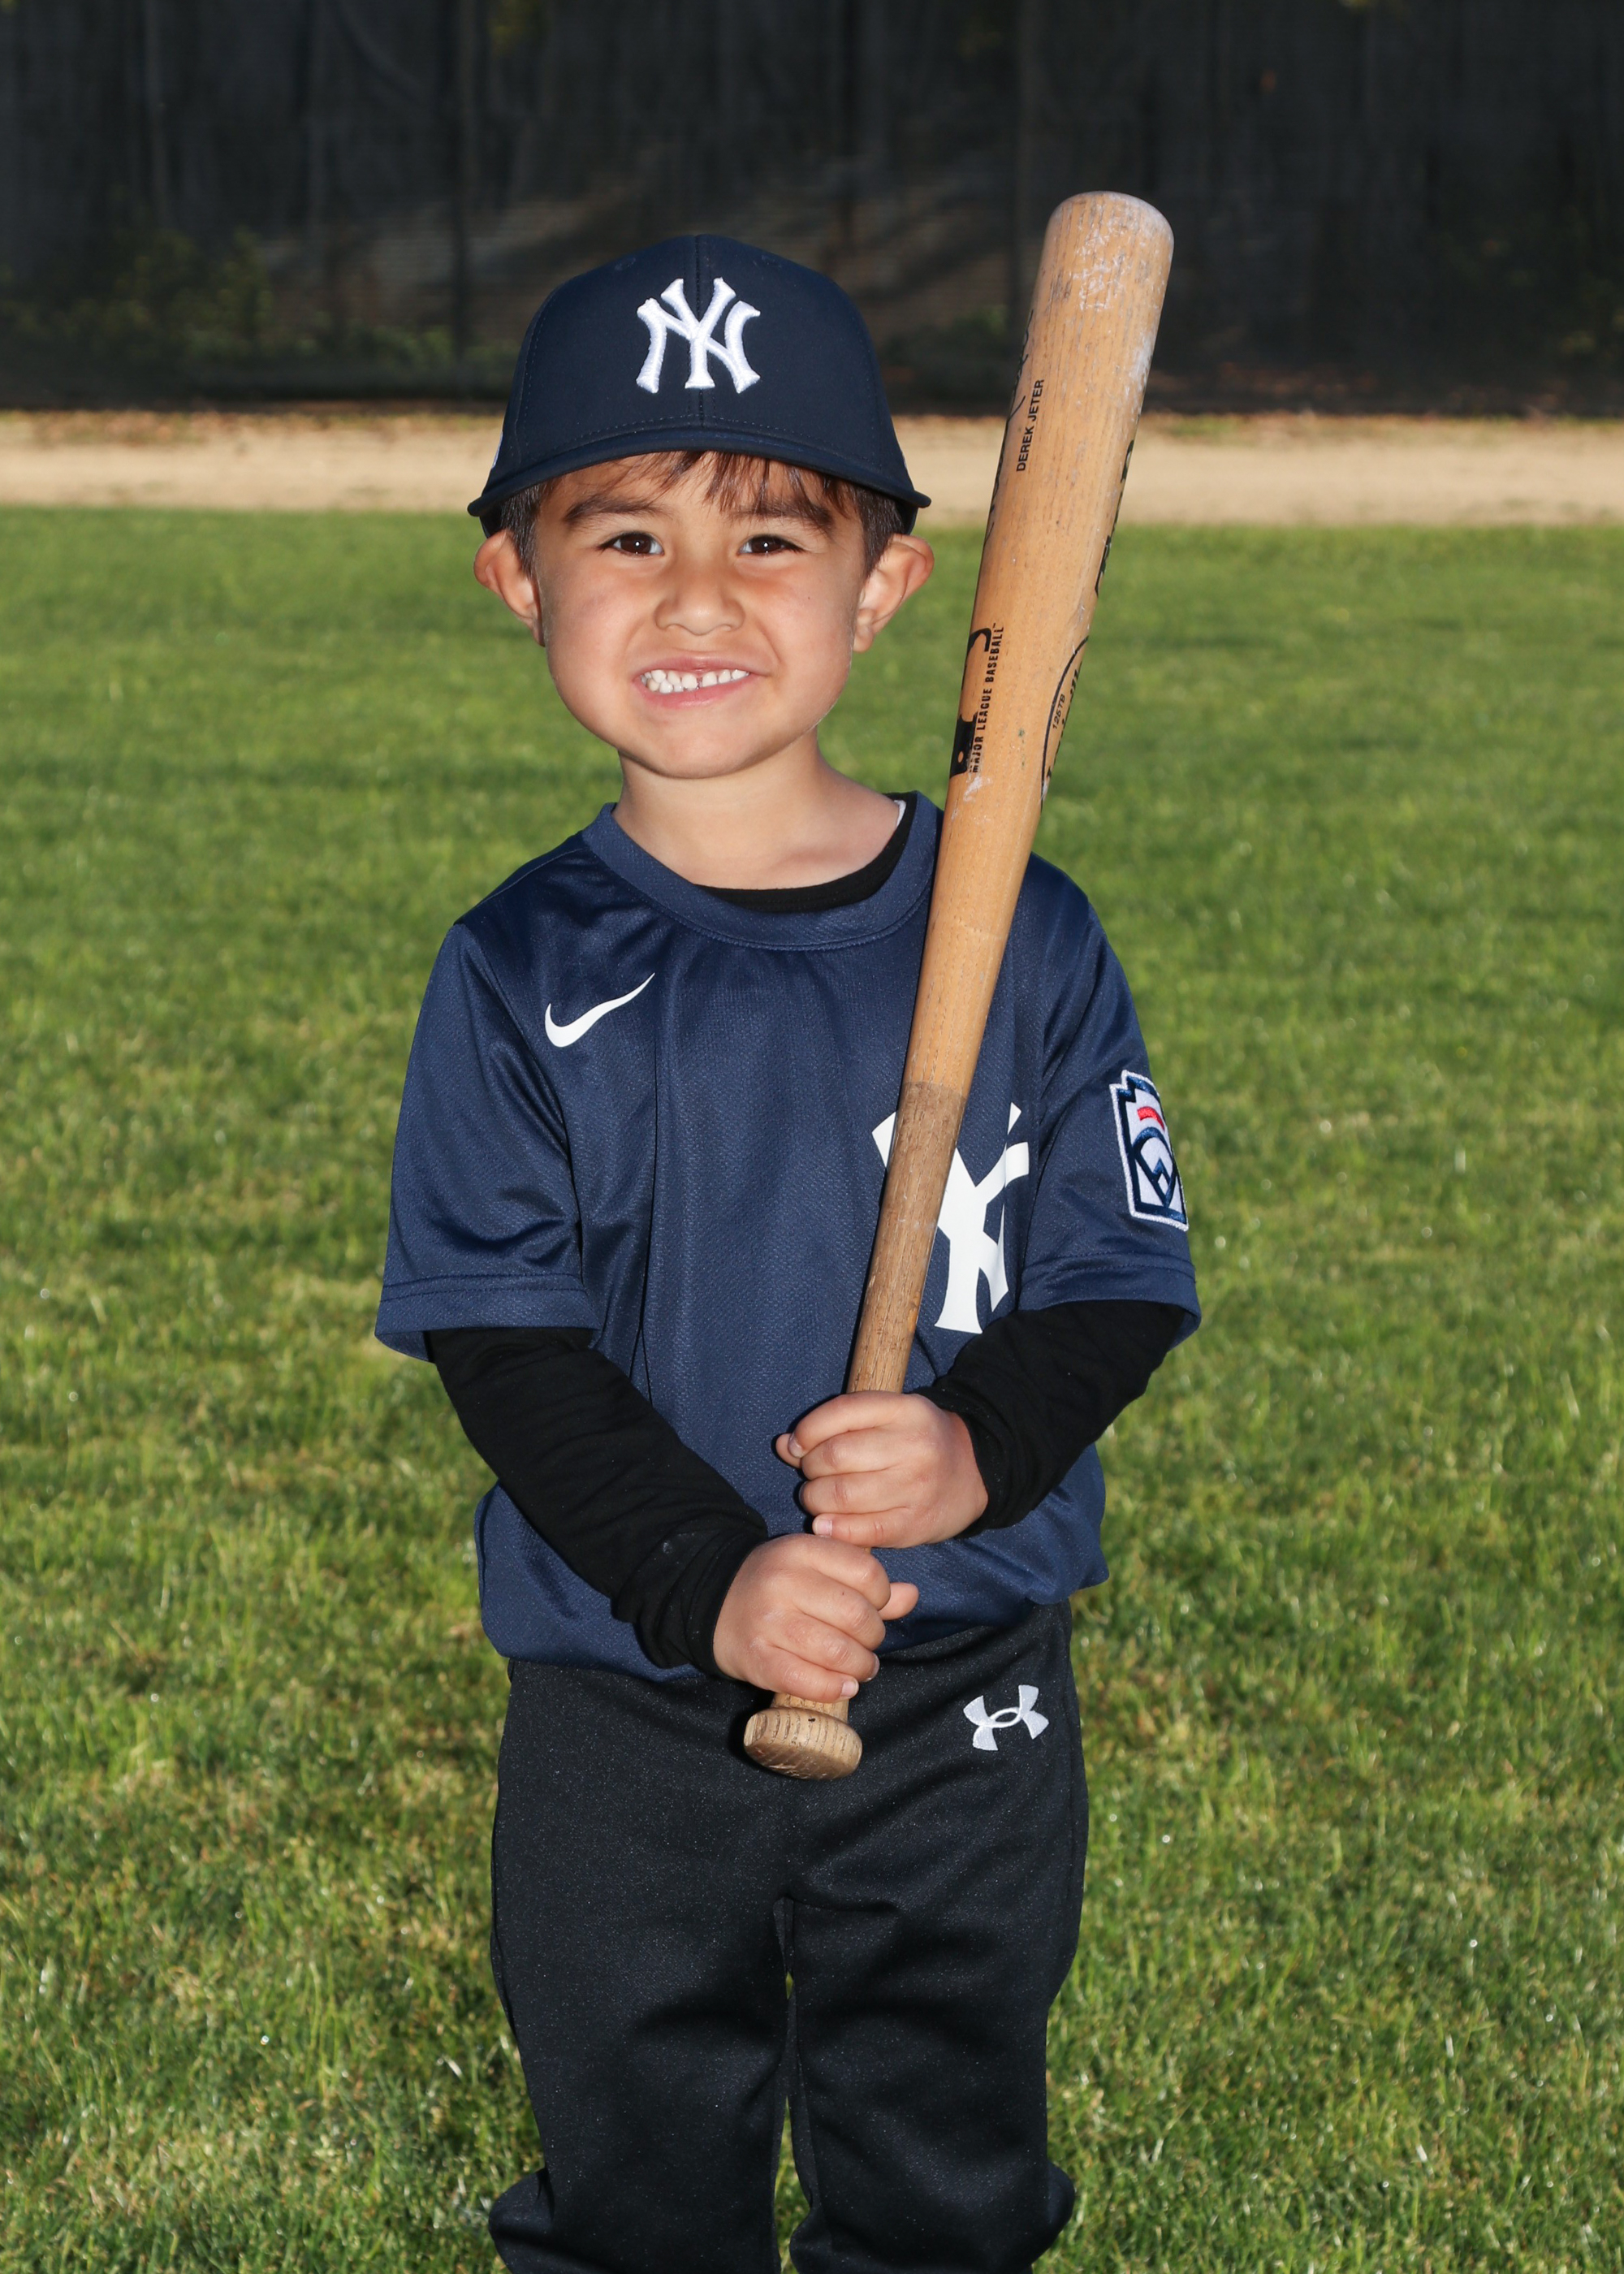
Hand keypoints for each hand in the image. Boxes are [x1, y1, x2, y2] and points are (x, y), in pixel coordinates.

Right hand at [711, 1535, 918, 1702]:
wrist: (714, 1603)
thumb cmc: (779, 1585)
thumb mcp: (817, 1567)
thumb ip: (865, 1580)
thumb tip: (911, 1595)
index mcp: (802, 1550)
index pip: (867, 1573)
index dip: (883, 1596)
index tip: (875, 1608)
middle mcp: (784, 1581)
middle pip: (856, 1616)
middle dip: (873, 1637)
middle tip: (868, 1644)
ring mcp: (768, 1621)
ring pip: (836, 1651)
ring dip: (859, 1667)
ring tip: (860, 1668)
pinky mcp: (757, 1659)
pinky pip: (807, 1680)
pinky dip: (833, 1688)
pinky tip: (843, 1686)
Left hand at [774, 1392, 987, 1550]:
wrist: (974, 1473)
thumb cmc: (916, 1443)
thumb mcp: (884, 1420)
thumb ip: (835, 1426)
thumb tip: (784, 1444)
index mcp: (906, 1409)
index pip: (841, 1412)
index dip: (808, 1430)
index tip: (797, 1445)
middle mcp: (914, 1445)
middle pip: (836, 1456)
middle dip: (810, 1469)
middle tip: (812, 1476)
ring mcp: (917, 1486)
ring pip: (843, 1495)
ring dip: (816, 1500)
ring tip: (819, 1500)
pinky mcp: (916, 1524)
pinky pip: (864, 1530)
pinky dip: (835, 1530)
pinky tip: (825, 1525)